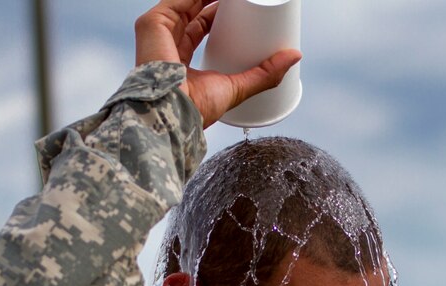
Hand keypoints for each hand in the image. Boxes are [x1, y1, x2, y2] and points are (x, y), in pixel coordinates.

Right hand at [135, 0, 300, 127]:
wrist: (172, 115)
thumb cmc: (195, 110)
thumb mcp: (236, 89)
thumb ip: (263, 75)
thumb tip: (294, 57)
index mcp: (180, 61)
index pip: (199, 26)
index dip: (218, 13)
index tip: (240, 6)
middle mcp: (166, 45)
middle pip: (194, 9)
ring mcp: (157, 33)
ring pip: (187, 0)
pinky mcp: (151, 24)